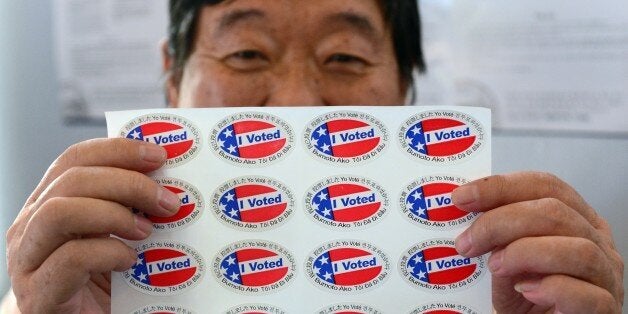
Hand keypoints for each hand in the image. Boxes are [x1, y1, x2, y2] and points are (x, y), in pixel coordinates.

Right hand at [5, 138, 178, 312]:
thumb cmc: (104, 283)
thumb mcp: (117, 235)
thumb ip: (129, 207)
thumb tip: (171, 180)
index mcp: (49, 204)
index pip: (75, 158)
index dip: (117, 150)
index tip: (158, 155)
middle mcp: (30, 227)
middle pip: (71, 180)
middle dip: (127, 182)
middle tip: (167, 201)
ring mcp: (28, 261)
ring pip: (59, 212)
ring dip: (114, 214)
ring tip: (147, 230)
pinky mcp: (38, 294)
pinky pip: (68, 259)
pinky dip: (107, 252)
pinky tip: (129, 261)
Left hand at [452, 172, 623, 312]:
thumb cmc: (525, 297)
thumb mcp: (504, 259)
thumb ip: (495, 236)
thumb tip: (465, 214)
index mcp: (573, 218)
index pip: (543, 186)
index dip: (501, 187)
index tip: (463, 197)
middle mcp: (595, 240)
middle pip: (555, 212)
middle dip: (500, 222)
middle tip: (468, 242)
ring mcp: (605, 275)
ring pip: (577, 249)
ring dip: (524, 253)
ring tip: (494, 267)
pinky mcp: (605, 308)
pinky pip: (586, 293)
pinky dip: (552, 288)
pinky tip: (527, 290)